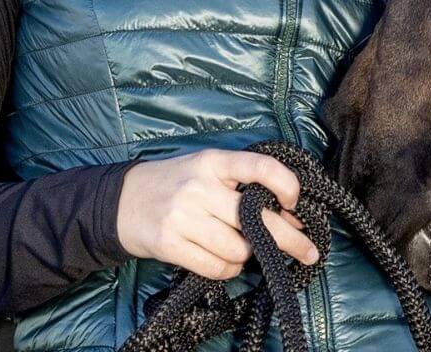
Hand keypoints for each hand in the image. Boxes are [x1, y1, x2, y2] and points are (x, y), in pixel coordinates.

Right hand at [115, 149, 319, 279]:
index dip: (286, 185)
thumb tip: (291, 217)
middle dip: (290, 240)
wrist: (121, 201)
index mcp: (213, 162)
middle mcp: (199, 186)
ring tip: (239, 249)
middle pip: (257, 219)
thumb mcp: (207, 172)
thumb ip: (242, 187)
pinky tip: (222, 261)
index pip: (260, 167)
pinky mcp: (170, 243)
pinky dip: (227, 269)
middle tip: (309, 252)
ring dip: (247, 256)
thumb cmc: (175, 185)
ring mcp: (183, 216)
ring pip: (238, 249)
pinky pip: (217, 266)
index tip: (296, 203)